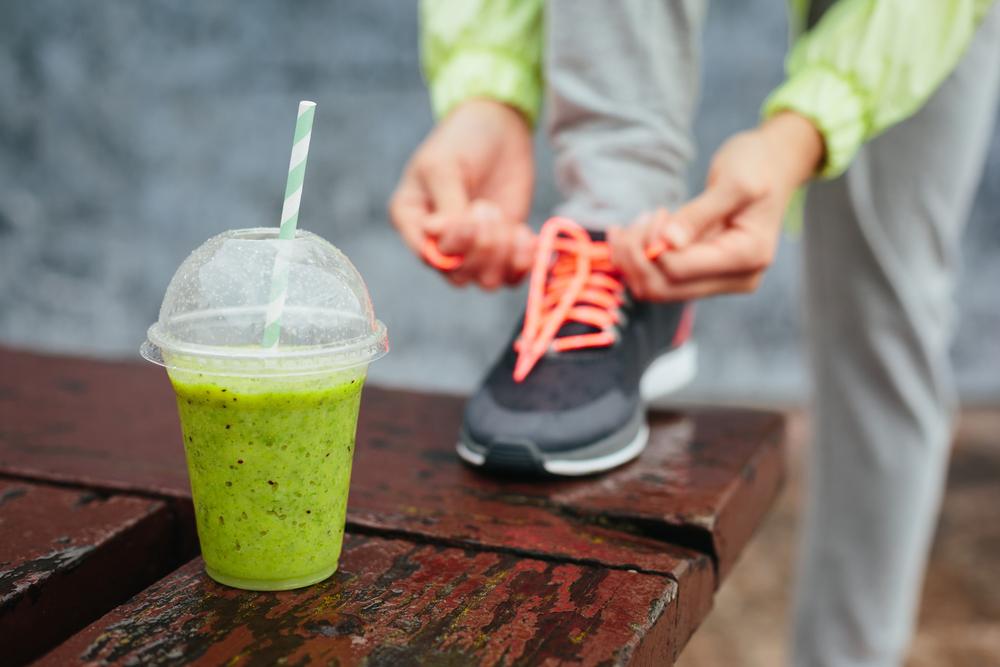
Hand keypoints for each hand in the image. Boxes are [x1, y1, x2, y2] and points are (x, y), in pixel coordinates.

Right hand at [389, 98, 535, 288]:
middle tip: (488, 207)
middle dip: (481, 247)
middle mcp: (439, 242)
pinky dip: (523, 262)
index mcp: (412, 220)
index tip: (469, 212)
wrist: (498, 126)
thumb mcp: (445, 166)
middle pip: (458, 275)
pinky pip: (512, 277)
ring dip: (503, 254)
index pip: (428, 256)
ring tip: (505, 220)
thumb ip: (447, 205)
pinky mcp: (502, 249)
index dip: (454, 245)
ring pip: (486, 281)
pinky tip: (524, 235)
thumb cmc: (461, 140)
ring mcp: (472, 248)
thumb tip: (441, 239)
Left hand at [610, 112, 823, 299]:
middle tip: (635, 222)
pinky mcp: (705, 274)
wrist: (772, 165)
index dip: (651, 247)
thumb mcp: (734, 181)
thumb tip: (668, 243)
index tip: (653, 214)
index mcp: (747, 257)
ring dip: (635, 260)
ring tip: (637, 224)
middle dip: (636, 258)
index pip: (678, 270)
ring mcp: (720, 280)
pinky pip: (663, 278)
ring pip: (657, 288)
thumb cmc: (757, 166)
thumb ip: (700, 213)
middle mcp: (736, 278)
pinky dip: (642, 259)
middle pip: (663, 288)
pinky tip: (639, 232)